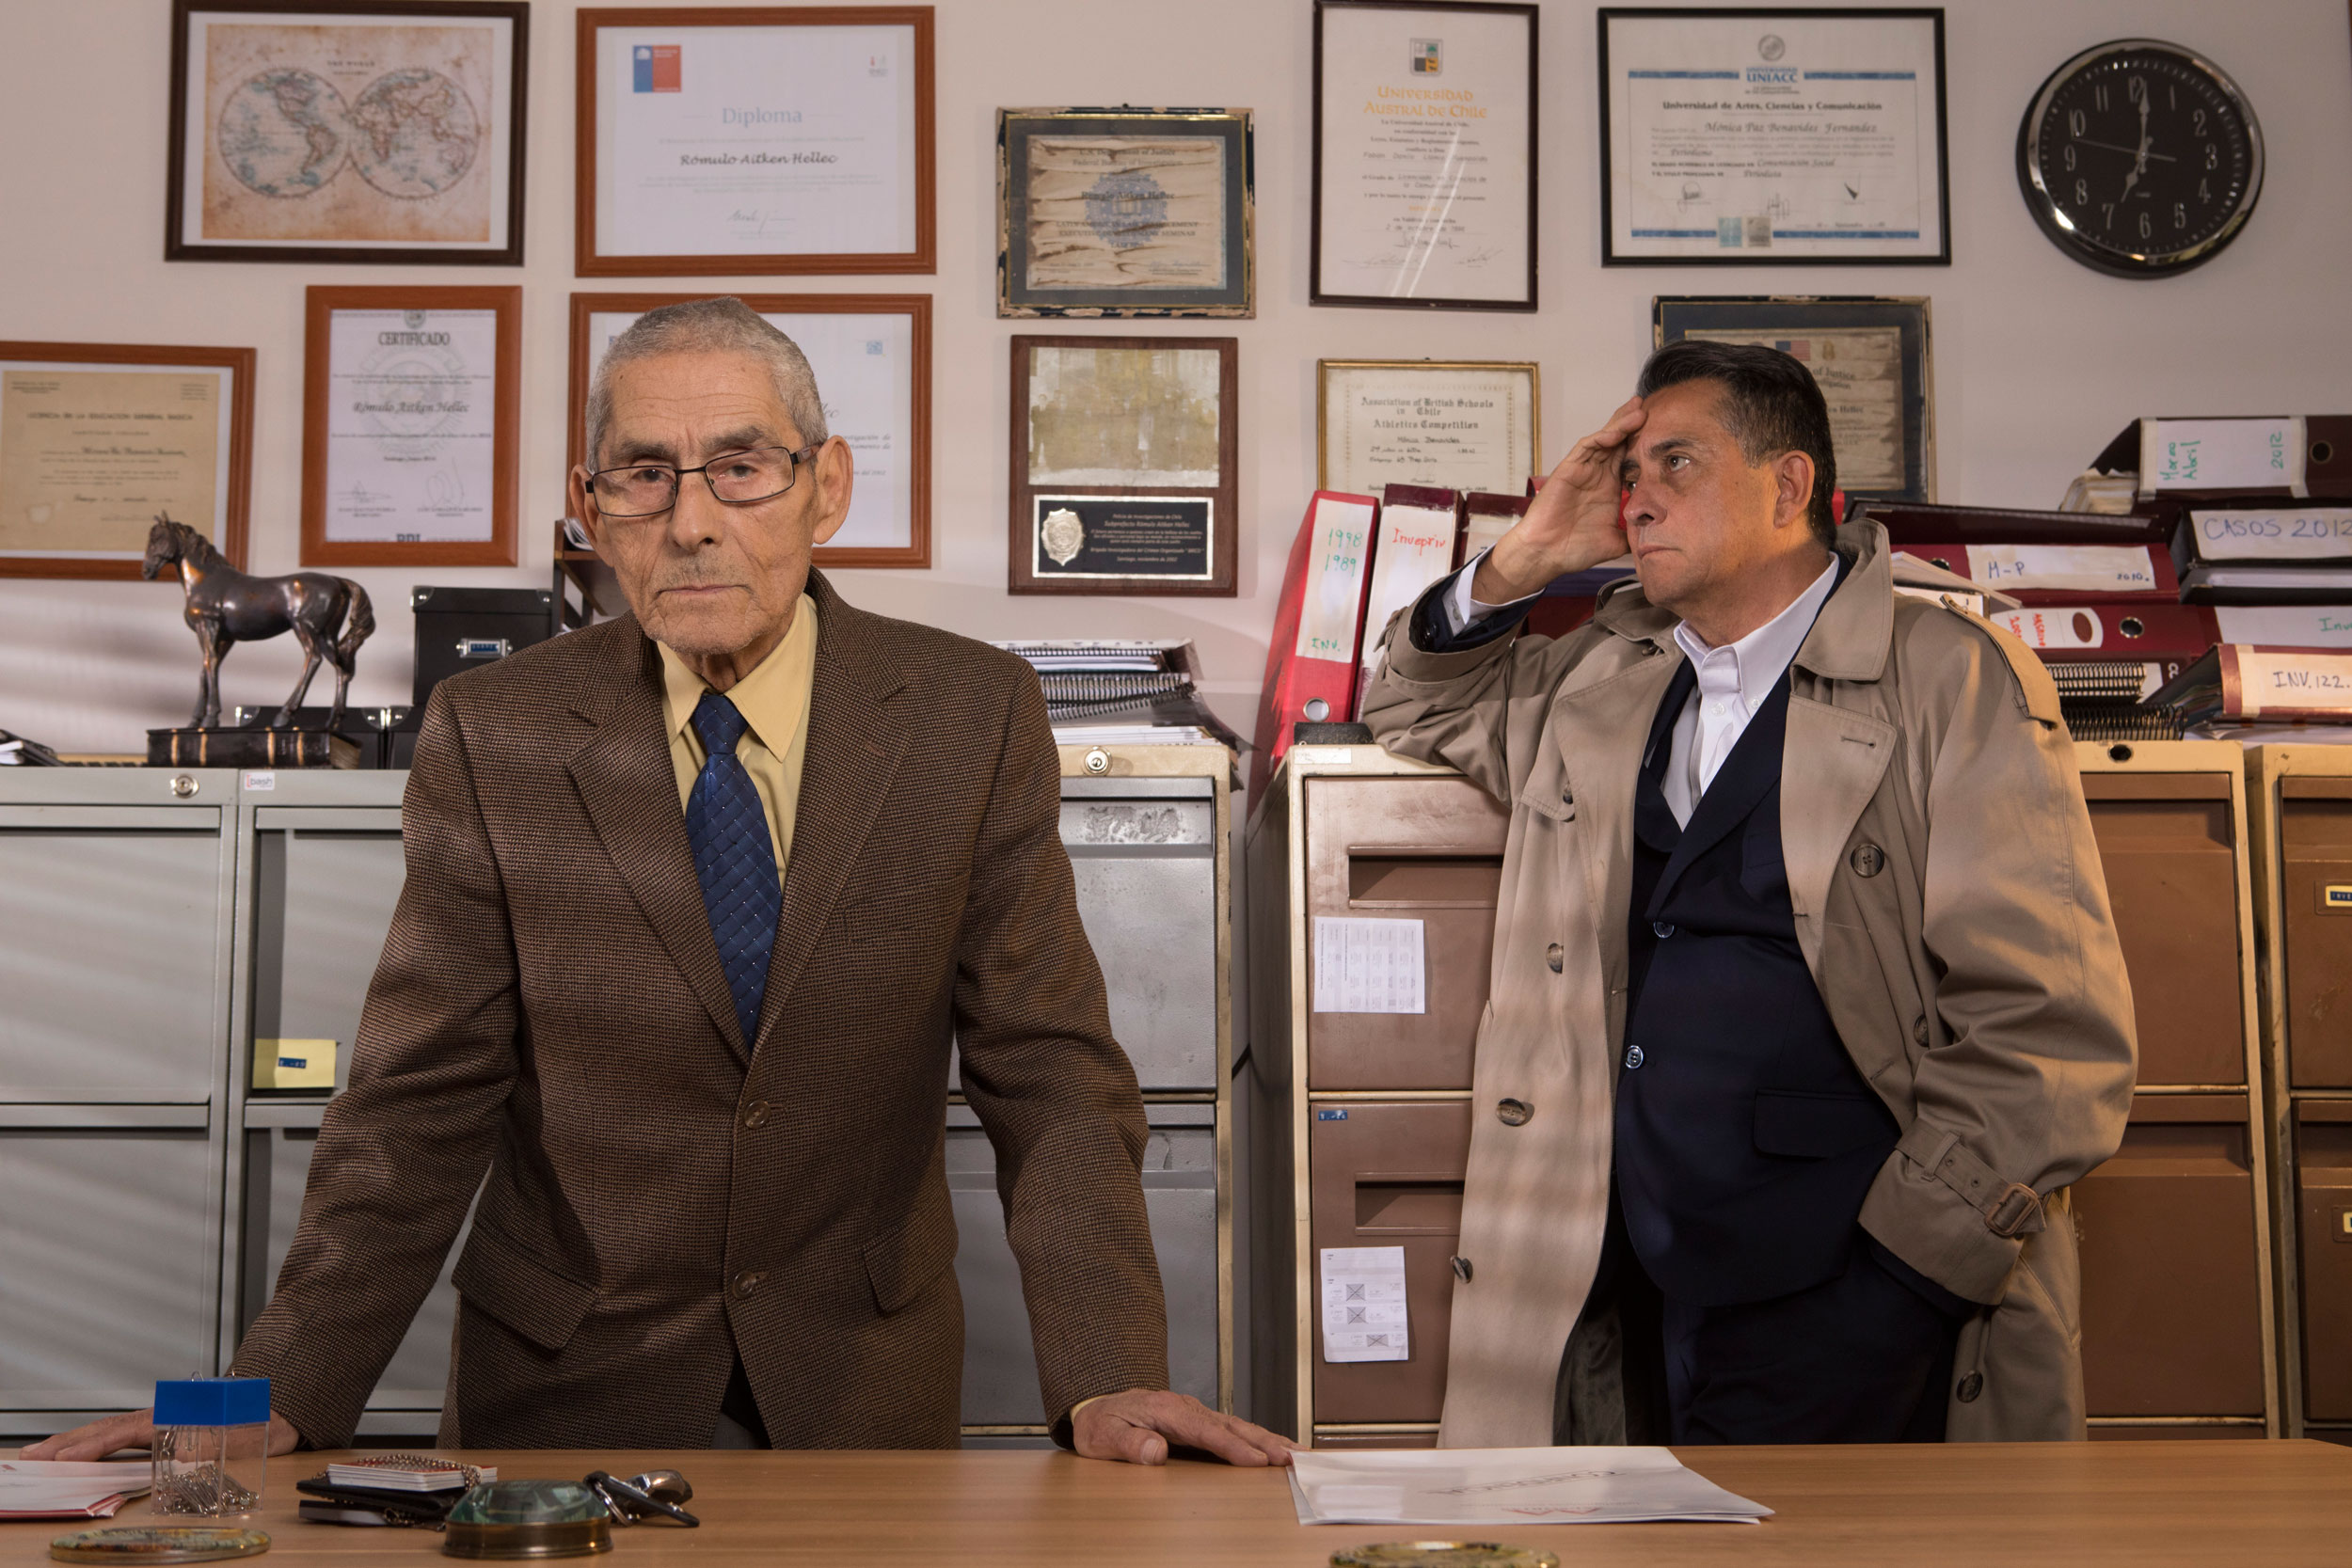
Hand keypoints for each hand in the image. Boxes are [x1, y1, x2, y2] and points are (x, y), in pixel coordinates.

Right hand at [20, 1409, 302, 1461]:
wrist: (278, 1409)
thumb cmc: (256, 1423)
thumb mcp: (233, 1435)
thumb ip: (204, 1442)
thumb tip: (175, 1450)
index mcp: (171, 1417)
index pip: (121, 1434)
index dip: (91, 1447)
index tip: (64, 1459)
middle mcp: (159, 1415)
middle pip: (105, 1429)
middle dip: (66, 1443)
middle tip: (31, 1456)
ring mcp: (157, 1420)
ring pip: (108, 1430)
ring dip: (74, 1442)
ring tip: (42, 1453)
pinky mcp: (160, 1428)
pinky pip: (119, 1435)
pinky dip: (93, 1442)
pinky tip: (79, 1451)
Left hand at [1070, 1389, 1297, 1466]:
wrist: (1096, 1408)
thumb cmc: (1101, 1425)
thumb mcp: (1104, 1437)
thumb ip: (1129, 1444)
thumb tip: (1157, 1450)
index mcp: (1167, 1411)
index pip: (1207, 1432)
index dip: (1234, 1447)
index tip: (1257, 1461)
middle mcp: (1187, 1409)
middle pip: (1232, 1426)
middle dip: (1265, 1442)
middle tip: (1294, 1457)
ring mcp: (1196, 1414)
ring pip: (1239, 1426)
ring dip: (1269, 1440)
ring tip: (1298, 1453)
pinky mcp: (1200, 1423)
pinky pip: (1233, 1430)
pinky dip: (1258, 1439)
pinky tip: (1276, 1449)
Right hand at [1475, 396, 1646, 602]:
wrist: (1546, 555)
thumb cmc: (1574, 549)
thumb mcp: (1615, 542)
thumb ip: (1634, 535)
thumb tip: (1657, 540)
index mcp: (1609, 487)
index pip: (1631, 458)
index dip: (1645, 444)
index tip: (1666, 433)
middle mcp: (1597, 474)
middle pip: (1619, 441)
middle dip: (1634, 423)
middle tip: (1652, 407)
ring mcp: (1583, 470)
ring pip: (1605, 438)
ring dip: (1622, 423)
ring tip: (1639, 410)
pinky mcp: (1569, 469)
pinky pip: (1587, 446)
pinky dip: (1602, 437)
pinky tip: (1617, 431)